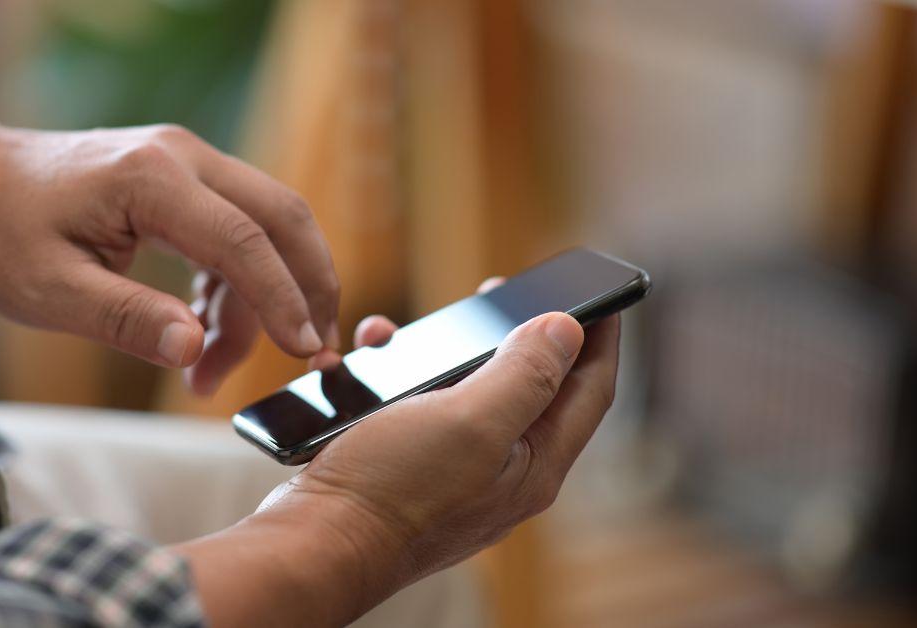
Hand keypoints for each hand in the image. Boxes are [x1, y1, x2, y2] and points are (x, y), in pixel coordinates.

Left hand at [0, 107, 339, 374]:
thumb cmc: (2, 233)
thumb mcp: (50, 292)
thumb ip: (125, 319)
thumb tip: (193, 351)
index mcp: (150, 180)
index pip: (243, 241)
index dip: (282, 300)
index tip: (305, 353)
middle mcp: (183, 156)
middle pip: (282, 216)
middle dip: (309, 286)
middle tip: (314, 352)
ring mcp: (189, 161)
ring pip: (267, 226)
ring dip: (265, 297)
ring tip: (214, 368)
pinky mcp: (187, 179)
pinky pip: (240, 228)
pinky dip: (241, 284)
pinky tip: (205, 331)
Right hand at [176, 280, 620, 626]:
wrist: (315, 543)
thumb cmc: (392, 489)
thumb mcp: (470, 420)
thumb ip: (526, 374)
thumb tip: (567, 328)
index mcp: (535, 464)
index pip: (590, 390)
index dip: (600, 337)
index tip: (601, 294)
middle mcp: (504, 474)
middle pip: (535, 390)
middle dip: (522, 334)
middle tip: (502, 291)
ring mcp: (458, 475)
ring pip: (471, 395)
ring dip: (451, 351)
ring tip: (424, 326)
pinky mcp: (412, 472)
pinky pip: (423, 411)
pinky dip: (404, 378)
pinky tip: (374, 363)